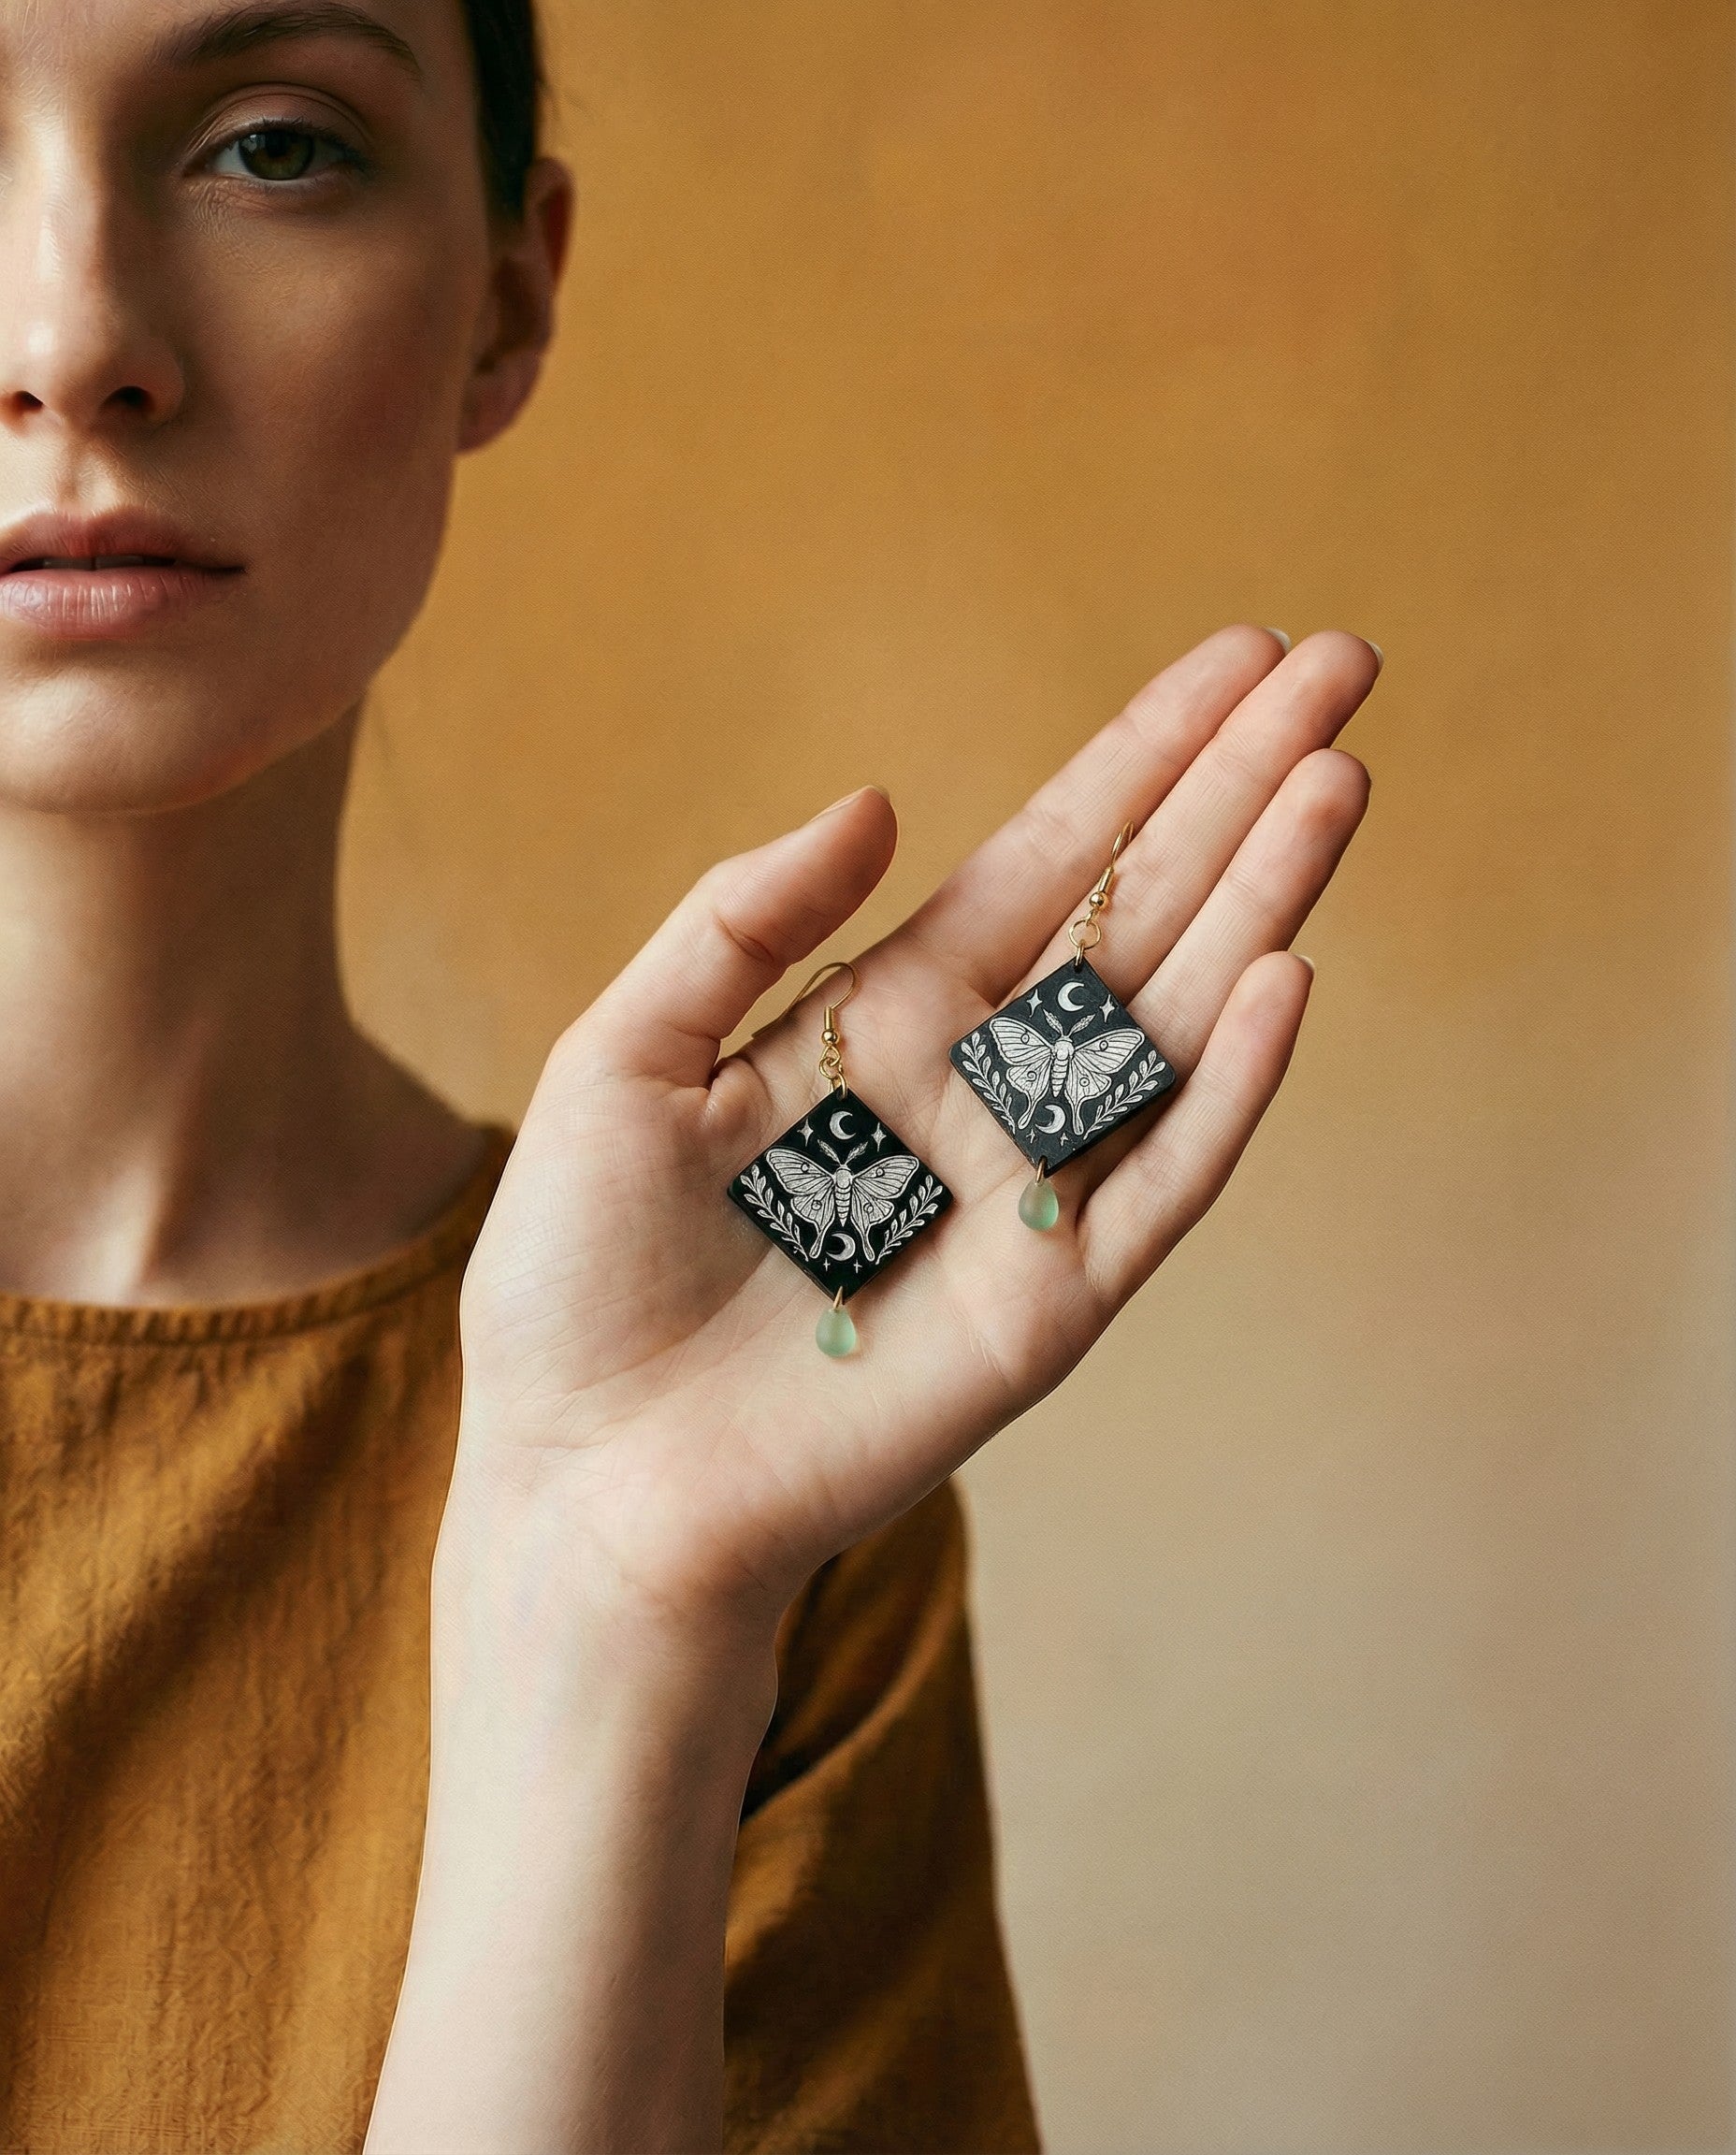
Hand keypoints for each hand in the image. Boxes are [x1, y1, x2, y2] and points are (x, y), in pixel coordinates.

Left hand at [450, 627, 1373, 1640]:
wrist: (583, 1477)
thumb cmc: (579, 1277)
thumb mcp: (623, 1057)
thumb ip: (741, 925)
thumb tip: (876, 801)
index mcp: (885, 1021)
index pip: (1048, 862)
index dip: (1143, 761)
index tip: (1237, 661)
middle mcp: (979, 1093)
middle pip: (1138, 914)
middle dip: (1240, 791)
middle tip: (1344, 667)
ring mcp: (1029, 1196)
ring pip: (1172, 1024)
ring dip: (1260, 900)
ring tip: (1338, 776)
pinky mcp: (1050, 1303)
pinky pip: (1159, 1182)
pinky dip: (1224, 1088)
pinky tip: (1282, 975)